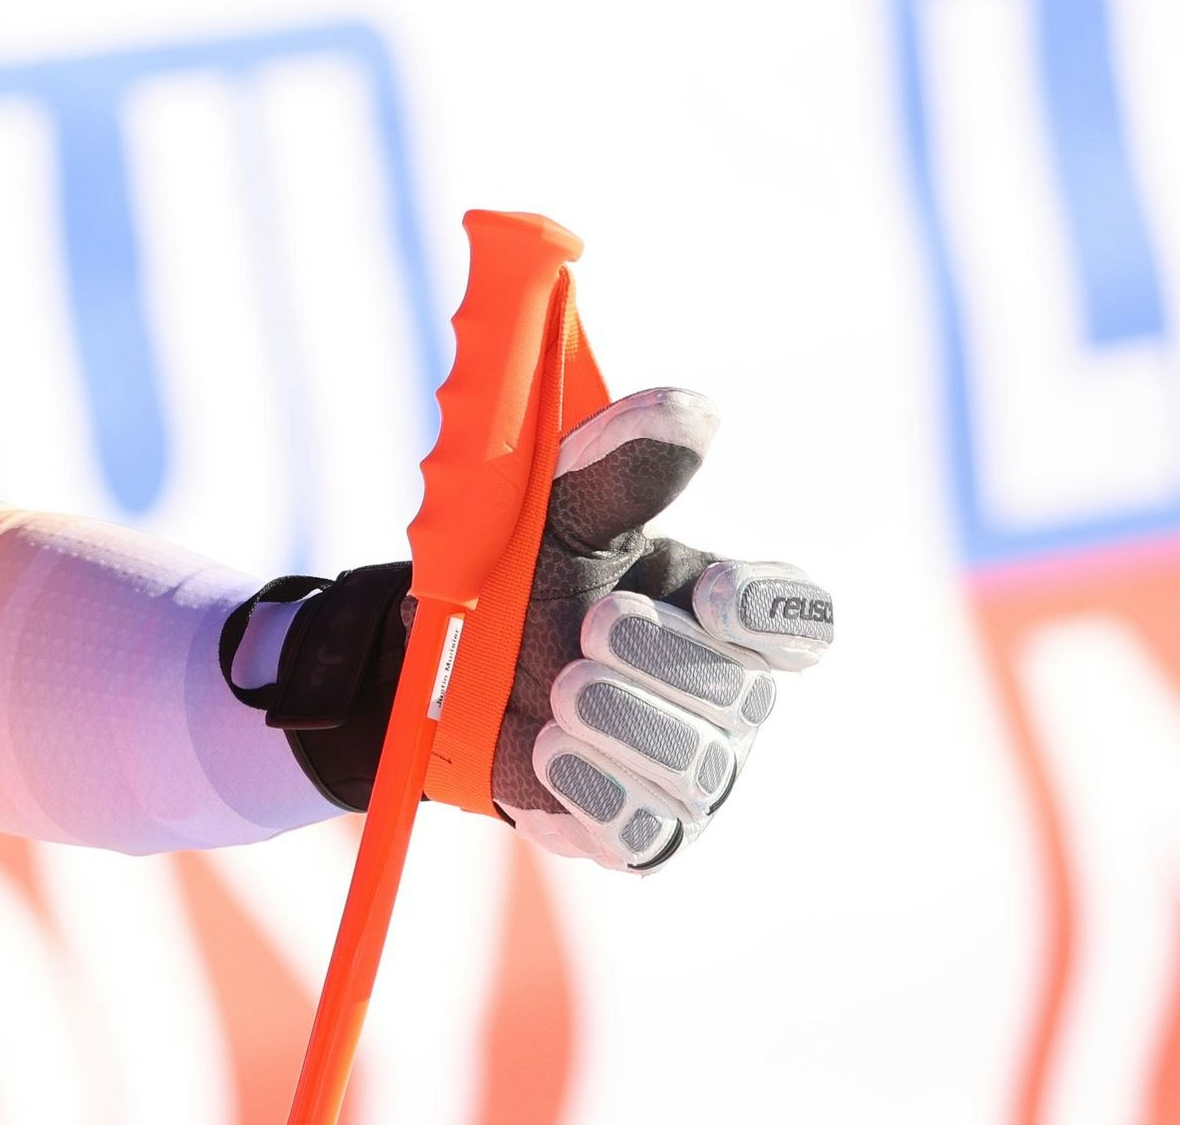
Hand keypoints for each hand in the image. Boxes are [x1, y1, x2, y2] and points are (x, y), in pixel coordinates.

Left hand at [222, 388, 833, 871]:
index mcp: (729, 616)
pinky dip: (592, 788)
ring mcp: (692, 772)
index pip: (802, 622)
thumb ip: (621, 468)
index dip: (773, 614)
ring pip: (694, 767)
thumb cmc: (520, 580)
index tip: (715, 592)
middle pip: (737, 695)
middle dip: (656, 659)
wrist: (439, 667)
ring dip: (613, 721)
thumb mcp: (559, 514)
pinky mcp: (641, 832)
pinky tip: (547, 752)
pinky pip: (645, 830)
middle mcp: (730, 699)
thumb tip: (693, 410)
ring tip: (553, 693)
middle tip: (588, 629)